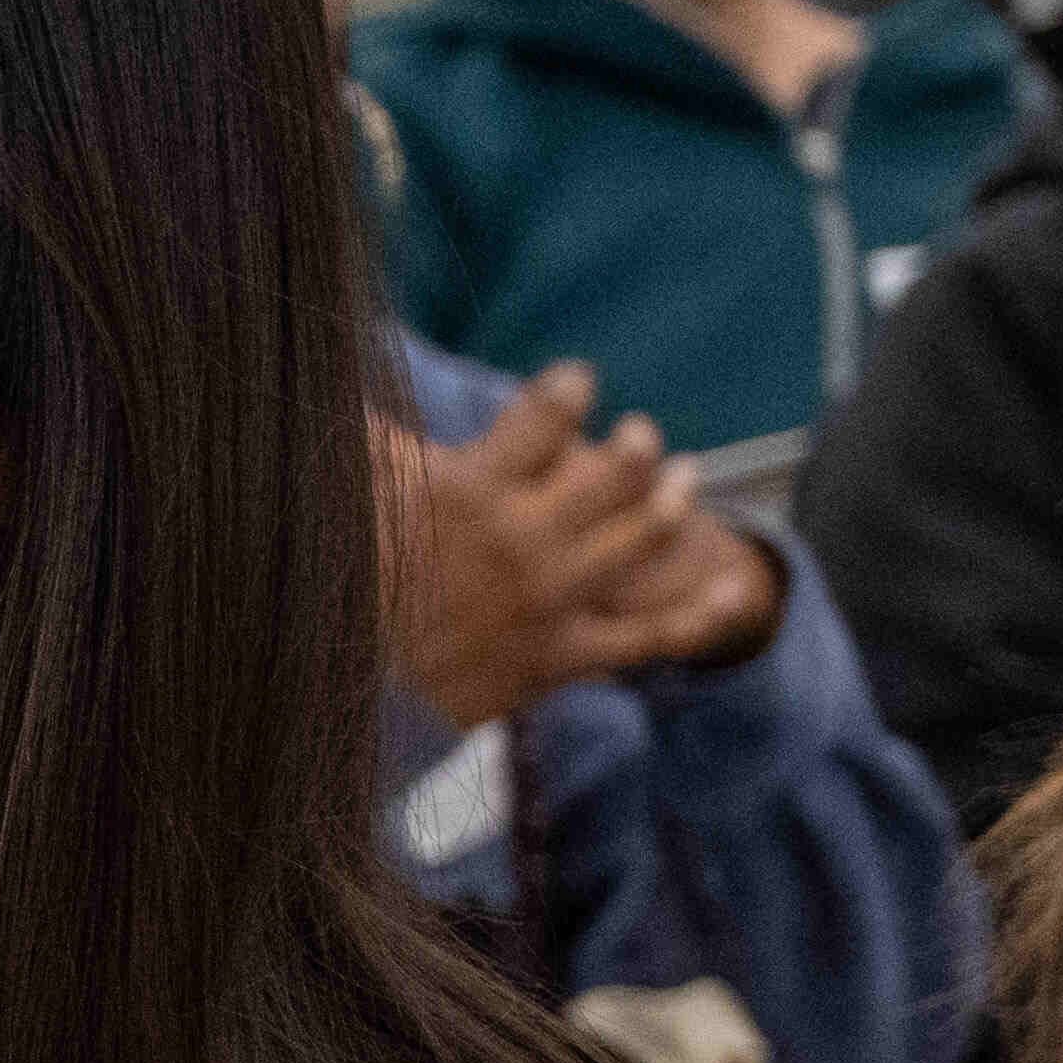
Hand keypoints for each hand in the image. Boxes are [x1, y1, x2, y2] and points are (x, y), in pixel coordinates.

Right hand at [375, 367, 770, 734]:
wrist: (339, 691)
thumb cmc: (342, 579)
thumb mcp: (352, 495)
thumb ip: (367, 435)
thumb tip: (330, 372)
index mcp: (472, 489)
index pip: (547, 414)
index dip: (568, 390)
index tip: (574, 384)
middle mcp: (522, 539)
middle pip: (621, 471)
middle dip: (638, 444)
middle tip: (639, 438)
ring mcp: (550, 598)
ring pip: (647, 534)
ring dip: (676, 497)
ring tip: (683, 477)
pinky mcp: (562, 653)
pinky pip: (651, 635)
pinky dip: (698, 613)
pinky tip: (732, 589)